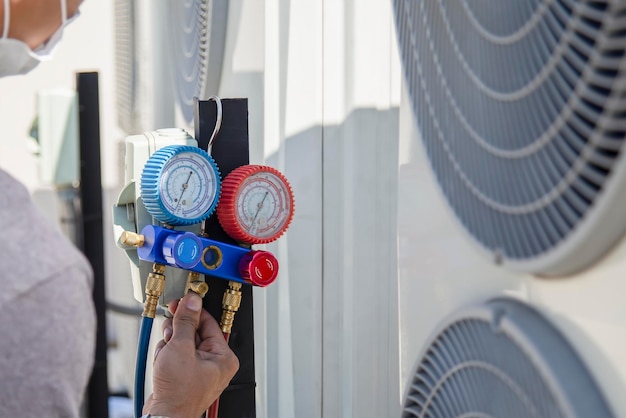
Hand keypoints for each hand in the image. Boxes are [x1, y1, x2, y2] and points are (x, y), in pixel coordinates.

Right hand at [143, 293, 238, 417]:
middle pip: (194, 331)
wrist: (163, 416)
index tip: (182, 302)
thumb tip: (192, 302)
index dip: (193, 311)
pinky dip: (166, 356)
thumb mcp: (181, 348)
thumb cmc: (179, 393)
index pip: (209, 323)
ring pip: (182, 342)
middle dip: (178, 332)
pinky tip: (162, 363)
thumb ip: (186, 322)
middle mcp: (215, 363)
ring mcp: (199, 370)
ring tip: (166, 355)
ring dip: (169, 345)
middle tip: (170, 332)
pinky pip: (176, 355)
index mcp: (223, 357)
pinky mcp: (185, 375)